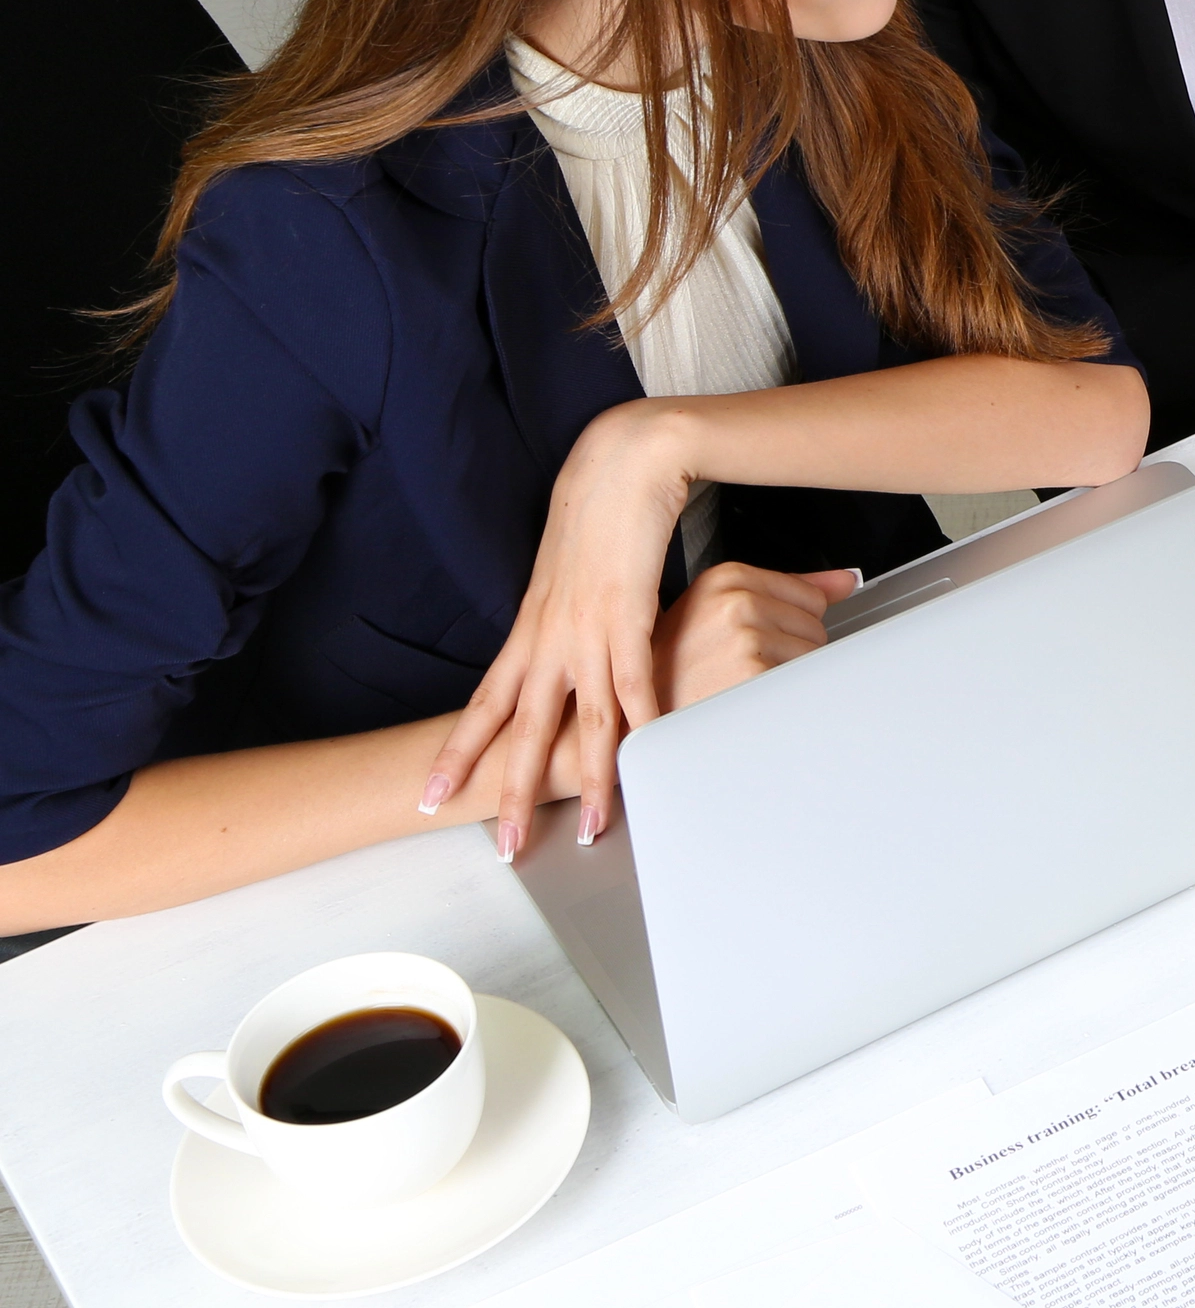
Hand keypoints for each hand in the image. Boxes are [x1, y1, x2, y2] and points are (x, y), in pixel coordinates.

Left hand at [421, 404, 692, 861]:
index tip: (432, 795)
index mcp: (529, 628)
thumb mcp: (568, 573)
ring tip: (593, 829)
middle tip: (503, 847)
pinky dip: (643, 723)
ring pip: (582, 722)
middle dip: (510, 791)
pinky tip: (649, 755)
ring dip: (589, 779)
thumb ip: (564, 614)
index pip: (484, 703)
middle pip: (521, 730)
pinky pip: (634, 682)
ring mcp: (587, 628)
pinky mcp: (628, 613)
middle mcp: (548, 636)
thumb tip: (571, 640)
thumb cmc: (599, 509)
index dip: (458, 752)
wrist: (620, 461)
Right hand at [653, 563, 849, 710]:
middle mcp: (735, 602)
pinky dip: (782, 696)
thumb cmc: (672, 668)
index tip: (757, 638)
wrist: (637, 715)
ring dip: (785, 674)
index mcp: (726, 578)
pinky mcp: (752, 673)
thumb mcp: (717, 611)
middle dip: (789, 650)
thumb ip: (788, 590)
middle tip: (740, 664)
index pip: (811, 596)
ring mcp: (745, 638)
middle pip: (816, 625)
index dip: (789, 625)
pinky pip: (801, 681)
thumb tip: (845, 580)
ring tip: (739, 681)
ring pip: (812, 655)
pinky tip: (745, 697)